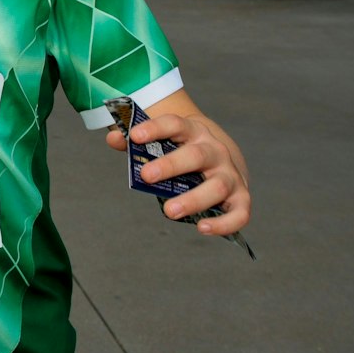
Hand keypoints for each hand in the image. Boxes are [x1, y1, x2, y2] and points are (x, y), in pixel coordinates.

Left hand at [103, 108, 251, 235]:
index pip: (175, 124)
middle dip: (171, 166)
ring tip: (169, 211)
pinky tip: (202, 228)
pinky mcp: (240, 198)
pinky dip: (224, 224)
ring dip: (194, 199)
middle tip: (146, 176)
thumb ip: (136, 141)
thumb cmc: (183, 150)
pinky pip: (239, 213)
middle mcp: (215, 151)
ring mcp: (230, 175)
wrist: (221, 156)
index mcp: (193, 131)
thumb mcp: (163, 140)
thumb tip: (113, 138)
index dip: (155, 128)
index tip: (135, 136)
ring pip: (217, 186)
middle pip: (195, 156)